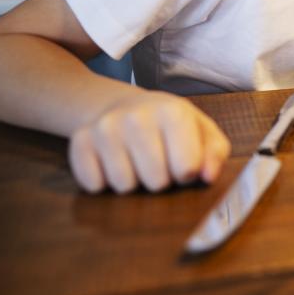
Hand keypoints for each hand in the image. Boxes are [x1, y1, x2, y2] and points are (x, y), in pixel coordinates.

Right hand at [68, 91, 230, 193]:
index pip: (187, 169)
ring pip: (124, 186)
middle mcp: (136, 116)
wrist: (123, 107)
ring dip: (133, 182)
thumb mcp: (203, 132)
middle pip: (156, 182)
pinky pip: (94, 185)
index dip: (187, 174)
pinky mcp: (79, 142)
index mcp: (173, 112)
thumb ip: (215, 154)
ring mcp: (105, 128)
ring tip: (136, 162)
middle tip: (157, 162)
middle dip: (160, 180)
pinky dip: (104, 183)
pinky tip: (113, 163)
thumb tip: (207, 177)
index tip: (182, 162)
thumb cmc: (171, 126)